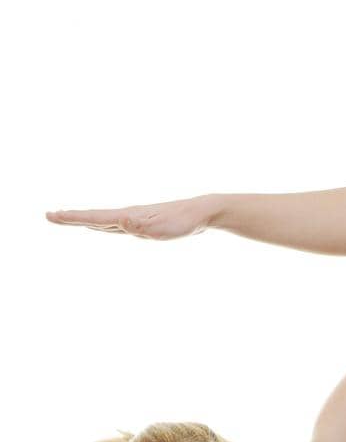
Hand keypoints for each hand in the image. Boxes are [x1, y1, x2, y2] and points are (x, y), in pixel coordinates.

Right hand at [45, 194, 216, 238]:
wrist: (200, 213)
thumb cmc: (182, 222)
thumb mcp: (161, 228)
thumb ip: (140, 225)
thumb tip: (122, 220)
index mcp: (127, 217)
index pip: (94, 218)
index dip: (72, 218)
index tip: (51, 216)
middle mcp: (127, 216)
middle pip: (93, 218)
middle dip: (71, 218)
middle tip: (50, 216)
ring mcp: (135, 218)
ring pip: (103, 221)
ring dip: (84, 220)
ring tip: (67, 219)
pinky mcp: (143, 222)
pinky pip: (115, 224)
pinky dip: (102, 224)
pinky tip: (101, 226)